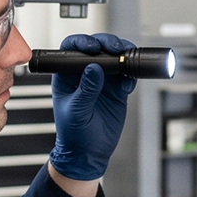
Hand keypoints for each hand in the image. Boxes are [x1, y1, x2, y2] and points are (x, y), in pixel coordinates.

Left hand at [46, 33, 136, 181]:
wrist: (89, 153)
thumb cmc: (73, 134)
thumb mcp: (76, 111)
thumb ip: (86, 90)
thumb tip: (94, 68)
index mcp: (66, 76)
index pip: (70, 49)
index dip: (81, 43)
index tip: (92, 47)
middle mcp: (84, 74)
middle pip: (96, 48)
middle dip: (107, 44)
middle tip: (116, 48)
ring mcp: (102, 81)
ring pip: (113, 58)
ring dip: (122, 55)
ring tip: (127, 60)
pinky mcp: (116, 90)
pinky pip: (126, 75)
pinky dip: (130, 75)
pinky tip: (128, 84)